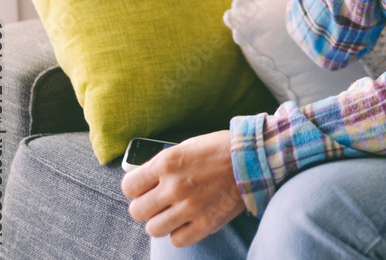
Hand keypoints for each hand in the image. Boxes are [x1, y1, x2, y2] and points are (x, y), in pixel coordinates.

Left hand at [120, 129, 245, 247]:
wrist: (256, 158)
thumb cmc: (221, 149)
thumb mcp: (187, 147)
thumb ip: (163, 165)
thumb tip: (143, 180)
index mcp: (167, 163)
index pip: (129, 187)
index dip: (136, 189)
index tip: (144, 188)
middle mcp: (174, 186)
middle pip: (137, 211)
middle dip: (146, 207)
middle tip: (159, 202)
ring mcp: (190, 207)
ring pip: (154, 229)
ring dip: (161, 222)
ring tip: (174, 213)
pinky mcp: (206, 223)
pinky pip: (177, 240)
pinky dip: (179, 233)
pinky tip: (188, 221)